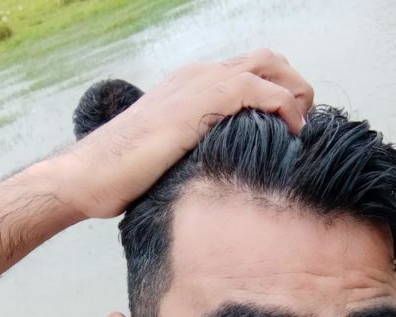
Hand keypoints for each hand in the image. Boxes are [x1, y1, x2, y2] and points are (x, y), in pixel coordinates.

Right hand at [53, 49, 313, 218]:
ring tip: (304, 130)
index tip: (292, 130)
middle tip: (305, 126)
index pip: (249, 73)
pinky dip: (286, 109)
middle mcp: (198, 75)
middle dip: (296, 87)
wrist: (90, 174)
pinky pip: (262, 91)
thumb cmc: (123, 176)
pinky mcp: (202, 101)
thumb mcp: (171, 159)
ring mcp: (200, 84)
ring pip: (270, 66)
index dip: (280, 95)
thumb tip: (222, 177)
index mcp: (191, 87)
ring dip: (297, 94)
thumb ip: (199, 154)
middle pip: (267, 60)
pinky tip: (291, 135)